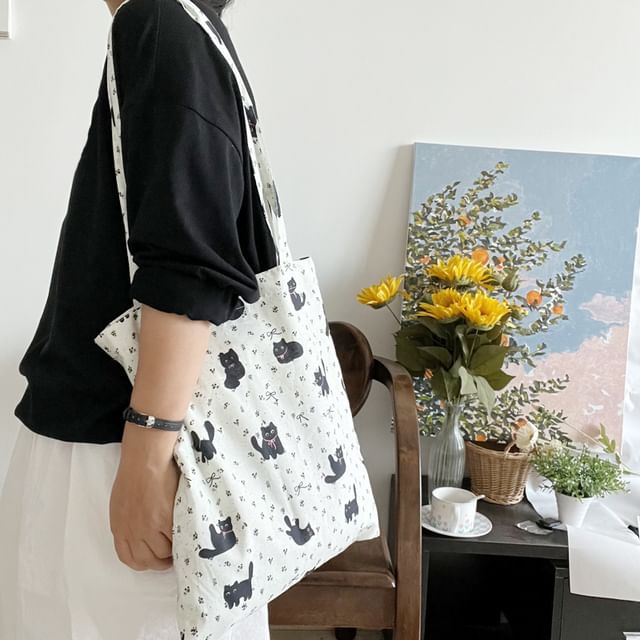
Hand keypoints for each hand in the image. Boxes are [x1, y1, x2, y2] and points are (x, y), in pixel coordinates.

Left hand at [109, 424, 180, 570]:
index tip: (156, 557)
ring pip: (163, 554)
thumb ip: (129, 520)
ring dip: (173, 549)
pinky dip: (181, 538)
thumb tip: (142, 532)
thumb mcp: (123, 501)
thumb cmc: (136, 471)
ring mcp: (148, 528)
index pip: (128, 558)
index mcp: (119, 526)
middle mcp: (131, 532)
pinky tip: (186, 528)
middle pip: (146, 561)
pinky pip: (175, 540)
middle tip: (172, 553)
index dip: (145, 562)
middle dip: (161, 562)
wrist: (147, 457)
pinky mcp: (164, 520)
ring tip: (181, 538)